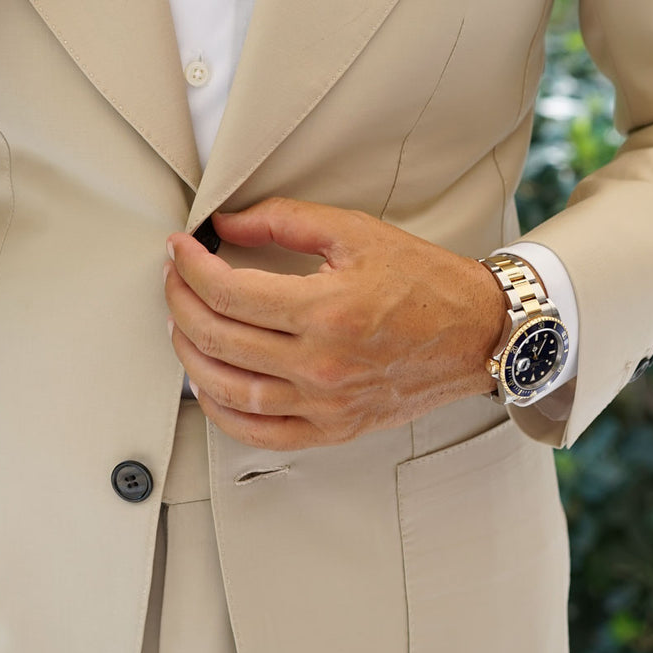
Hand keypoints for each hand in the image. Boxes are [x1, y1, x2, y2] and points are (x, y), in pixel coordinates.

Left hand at [164, 197, 507, 449]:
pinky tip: (207, 384)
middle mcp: (322, 364)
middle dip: (180, 303)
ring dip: (190, 356)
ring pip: (228, 389)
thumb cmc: (425, 282)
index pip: (228, 293)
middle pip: (219, 339)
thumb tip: (226, 224)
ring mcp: (325, 403)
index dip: (189, 267)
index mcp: (327, 310)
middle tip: (173, 278)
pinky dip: (220, 411)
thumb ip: (285, 220)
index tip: (179, 248)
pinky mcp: (333, 428)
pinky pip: (258, 432)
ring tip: (181, 325)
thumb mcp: (356, 233)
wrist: (479, 334)